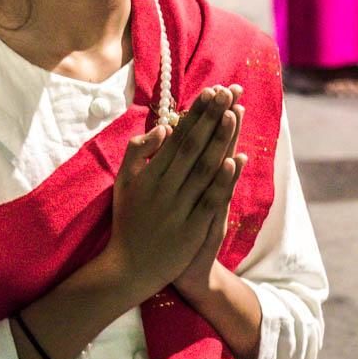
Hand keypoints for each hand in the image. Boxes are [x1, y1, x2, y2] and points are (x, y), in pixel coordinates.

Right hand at [106, 84, 243, 299]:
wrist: (130, 268)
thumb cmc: (128, 221)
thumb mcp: (123, 183)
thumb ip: (137, 152)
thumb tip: (163, 128)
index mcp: (149, 175)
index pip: (178, 137)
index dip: (196, 113)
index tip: (211, 91)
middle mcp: (165, 187)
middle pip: (193, 146)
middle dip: (212, 117)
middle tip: (228, 90)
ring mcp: (179, 208)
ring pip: (204, 168)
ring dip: (220, 140)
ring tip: (234, 113)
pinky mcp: (193, 228)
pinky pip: (209, 200)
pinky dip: (222, 180)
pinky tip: (234, 160)